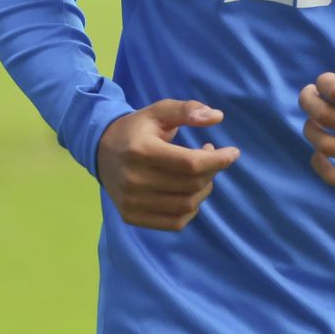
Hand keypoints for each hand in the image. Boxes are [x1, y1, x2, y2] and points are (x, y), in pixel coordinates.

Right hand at [95, 100, 240, 230]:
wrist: (101, 150)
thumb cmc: (136, 129)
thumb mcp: (159, 111)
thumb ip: (187, 110)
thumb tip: (218, 117)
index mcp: (141, 150)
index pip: (190, 164)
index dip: (218, 160)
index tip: (233, 152)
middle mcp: (134, 179)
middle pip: (191, 185)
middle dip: (212, 171)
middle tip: (211, 157)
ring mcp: (131, 202)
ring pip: (186, 206)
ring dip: (203, 190)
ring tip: (201, 174)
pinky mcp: (131, 217)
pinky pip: (174, 223)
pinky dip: (190, 210)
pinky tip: (188, 192)